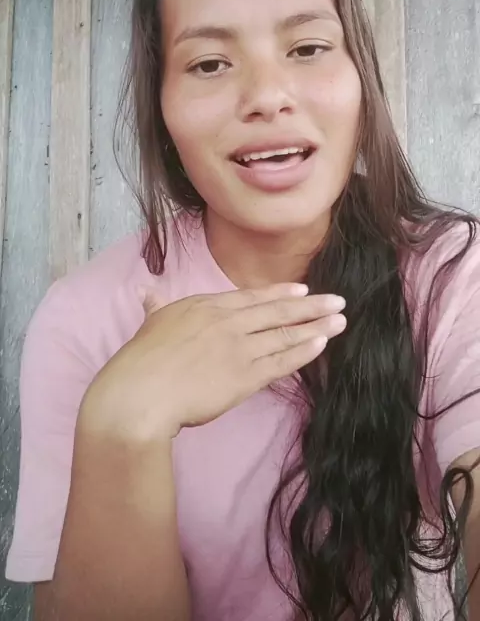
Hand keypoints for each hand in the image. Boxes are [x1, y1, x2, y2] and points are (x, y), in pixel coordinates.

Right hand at [82, 284, 346, 441]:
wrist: (142, 392)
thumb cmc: (142, 360)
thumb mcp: (151, 324)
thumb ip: (156, 307)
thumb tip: (146, 292)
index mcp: (206, 307)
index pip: (251, 298)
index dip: (280, 294)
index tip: (302, 290)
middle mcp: (228, 322)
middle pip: (277, 311)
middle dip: (311, 306)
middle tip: (337, 300)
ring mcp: (239, 348)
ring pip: (285, 334)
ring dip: (316, 326)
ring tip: (340, 320)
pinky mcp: (245, 376)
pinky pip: (281, 361)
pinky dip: (303, 352)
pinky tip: (321, 345)